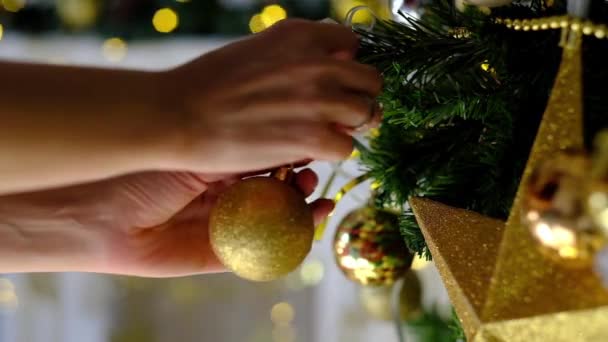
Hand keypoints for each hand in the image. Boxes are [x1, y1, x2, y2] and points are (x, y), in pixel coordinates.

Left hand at [0, 169, 332, 276]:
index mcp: (220, 166)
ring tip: (314, 196)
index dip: (293, 154)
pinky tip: (306, 224)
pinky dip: (287, 243)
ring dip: (301, 212)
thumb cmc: (147, 167)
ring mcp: (224, 226)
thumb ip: (243, 151)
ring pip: (274, 222)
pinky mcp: (220, 256)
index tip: (316, 145)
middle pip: (277, 191)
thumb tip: (288, 136)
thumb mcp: (202, 151)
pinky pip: (261, 253)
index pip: (268, 160)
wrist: (103, 210)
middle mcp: (226, 195)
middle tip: (311, 173)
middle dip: (300, 182)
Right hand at [160, 19, 382, 174]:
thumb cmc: (208, 84)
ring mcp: (318, 99)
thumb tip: (331, 61)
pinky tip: (309, 151)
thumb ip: (294, 52)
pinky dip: (332, 153)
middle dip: (357, 97)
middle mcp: (317, 62)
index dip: (344, 65)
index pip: (352, 43)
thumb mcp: (255, 49)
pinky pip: (346, 148)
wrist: (177, 115)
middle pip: (370, 81)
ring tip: (324, 133)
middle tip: (338, 113)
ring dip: (350, 127)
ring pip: (366, 114)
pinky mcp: (313, 137)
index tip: (331, 82)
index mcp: (301, 34)